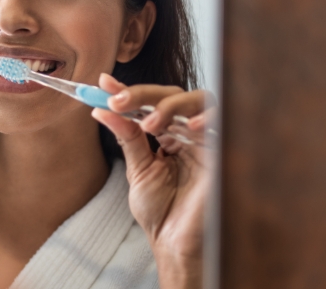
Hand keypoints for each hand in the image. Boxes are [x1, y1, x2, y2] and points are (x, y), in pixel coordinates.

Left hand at [91, 73, 216, 288]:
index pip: (152, 102)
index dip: (130, 90)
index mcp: (169, 133)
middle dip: (144, 95)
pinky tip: (188, 127)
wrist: (175, 243)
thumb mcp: (137, 168)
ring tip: (149, 123)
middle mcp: (189, 132)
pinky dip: (207, 119)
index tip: (104, 83)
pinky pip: (222, 125)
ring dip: (170, 105)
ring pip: (199, 100)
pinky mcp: (224, 152)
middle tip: (119, 101)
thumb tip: (101, 108)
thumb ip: (125, 136)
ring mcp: (207, 140)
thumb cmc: (160, 210)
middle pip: (174, 94)